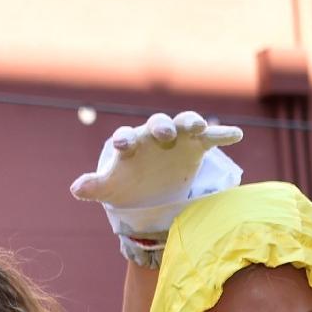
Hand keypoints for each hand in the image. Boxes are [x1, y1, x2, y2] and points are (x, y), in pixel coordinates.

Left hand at [72, 111, 242, 262]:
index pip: (127, 137)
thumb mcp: (110, 188)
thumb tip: (76, 188)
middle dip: (161, 126)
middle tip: (164, 133)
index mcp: (131, 144)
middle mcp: (154, 136)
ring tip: (199, 127)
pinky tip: (236, 135)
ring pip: (184, 123)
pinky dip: (222, 134)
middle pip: (158, 124)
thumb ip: (95, 185)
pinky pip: (210, 138)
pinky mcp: (196, 147)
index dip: (124, 141)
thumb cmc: (127, 185)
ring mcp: (177, 139)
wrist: (149, 189)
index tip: (123, 147)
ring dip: (191, 122)